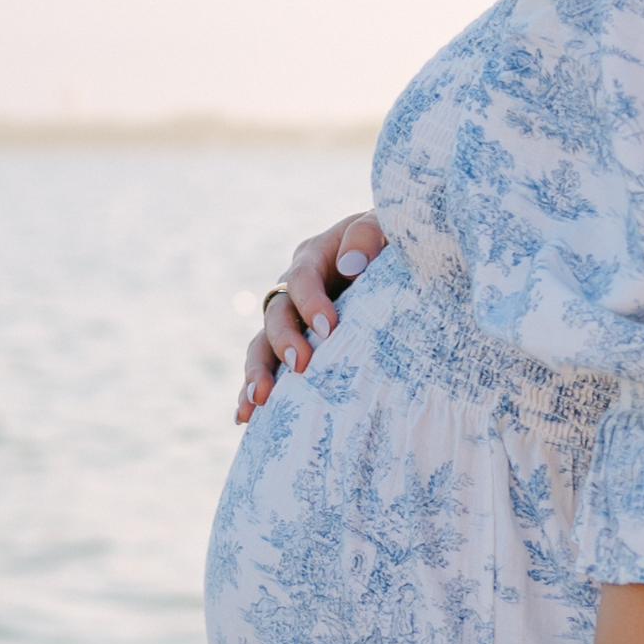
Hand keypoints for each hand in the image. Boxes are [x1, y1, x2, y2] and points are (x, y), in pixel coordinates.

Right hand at [234, 211, 389, 424]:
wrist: (398, 262)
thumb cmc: (395, 242)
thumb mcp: (388, 226)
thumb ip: (370, 233)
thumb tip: (351, 265)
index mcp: (313, 256)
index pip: (301, 279)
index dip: (310, 302)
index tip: (329, 328)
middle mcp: (292, 288)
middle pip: (275, 314)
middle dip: (284, 341)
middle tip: (302, 365)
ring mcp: (290, 318)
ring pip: (261, 345)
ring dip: (258, 371)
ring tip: (259, 401)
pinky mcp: (295, 344)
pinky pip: (268, 367)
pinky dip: (253, 389)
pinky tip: (244, 417)